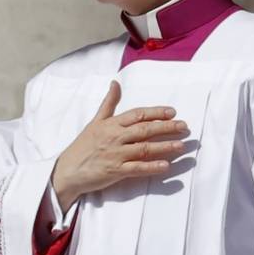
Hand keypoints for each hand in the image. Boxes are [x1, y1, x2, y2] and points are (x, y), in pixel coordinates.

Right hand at [51, 80, 188, 210]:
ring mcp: (115, 154)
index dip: (155, 113)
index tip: (172, 112)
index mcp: (110, 124)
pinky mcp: (115, 171)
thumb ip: (108, 103)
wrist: (68, 170)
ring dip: (164, 146)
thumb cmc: (83, 145)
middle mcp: (114, 137)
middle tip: (184, 127)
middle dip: (166, 127)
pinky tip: (166, 166)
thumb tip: (115, 83)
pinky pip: (137, 168)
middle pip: (144, 130)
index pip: (136, 115)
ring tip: (181, 145)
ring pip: (144, 149)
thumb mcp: (95, 121)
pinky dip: (152, 167)